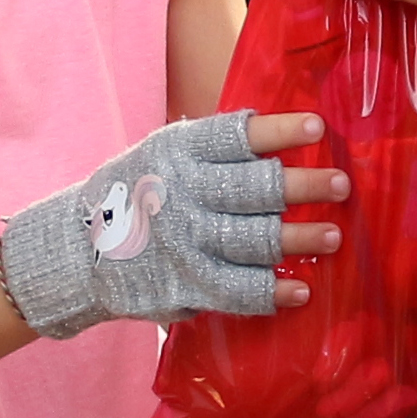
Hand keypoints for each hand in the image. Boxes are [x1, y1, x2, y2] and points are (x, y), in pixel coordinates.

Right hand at [0, 110, 347, 334]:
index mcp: (178, 153)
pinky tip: (301, 289)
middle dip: (305, 186)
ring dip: (301, 239)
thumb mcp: (159, 155)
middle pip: (256, 189)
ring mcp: (184, 243)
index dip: (280, 131)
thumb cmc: (133, 194)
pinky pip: (238, 291)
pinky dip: (273, 291)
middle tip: (341, 184)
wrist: (75, 251)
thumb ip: (211, 149)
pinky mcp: (183, 286)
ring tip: (334, 235)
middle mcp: (183, 194)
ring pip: (256, 240)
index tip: (318, 126)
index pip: (236, 135)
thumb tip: (278, 137)